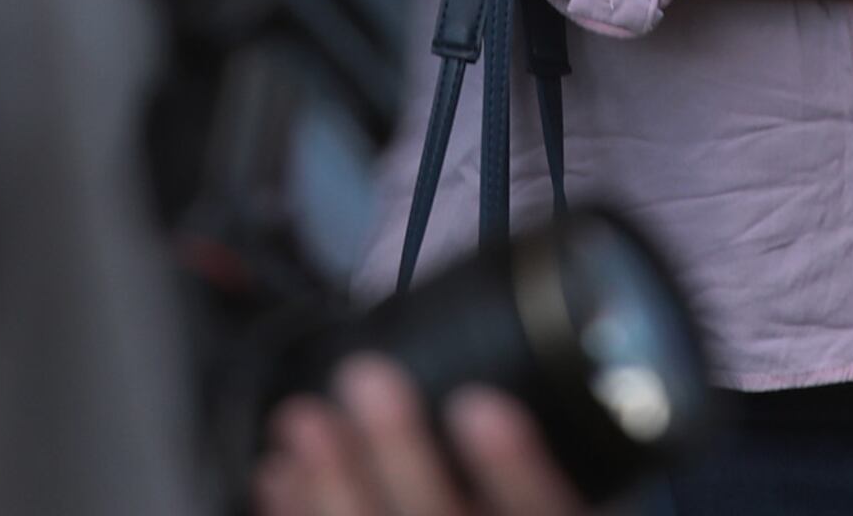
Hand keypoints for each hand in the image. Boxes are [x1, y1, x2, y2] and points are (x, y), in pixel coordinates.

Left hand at [256, 357, 585, 515]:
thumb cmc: (514, 501)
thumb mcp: (573, 476)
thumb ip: (557, 436)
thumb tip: (512, 353)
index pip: (546, 510)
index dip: (515, 467)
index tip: (480, 405)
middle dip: (399, 450)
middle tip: (366, 378)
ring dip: (332, 484)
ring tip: (303, 420)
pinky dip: (300, 515)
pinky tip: (279, 479)